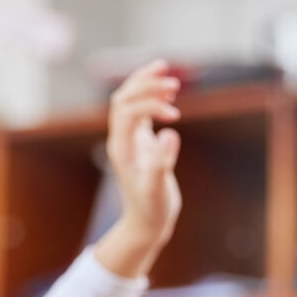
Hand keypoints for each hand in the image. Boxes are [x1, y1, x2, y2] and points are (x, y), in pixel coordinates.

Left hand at [106, 60, 182, 250]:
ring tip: (168, 74)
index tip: (176, 113)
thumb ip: (162, 162)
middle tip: (174, 83)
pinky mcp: (141, 142)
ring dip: (146, 85)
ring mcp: (130, 139)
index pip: (127, 110)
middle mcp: (121, 140)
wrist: (147, 223)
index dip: (150, 103)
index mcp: (121, 147)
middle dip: (145, 86)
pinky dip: (152, 98)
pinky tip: (170, 94)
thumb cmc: (152, 209)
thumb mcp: (158, 189)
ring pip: (129, 101)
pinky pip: (141, 111)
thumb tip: (170, 132)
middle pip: (123, 99)